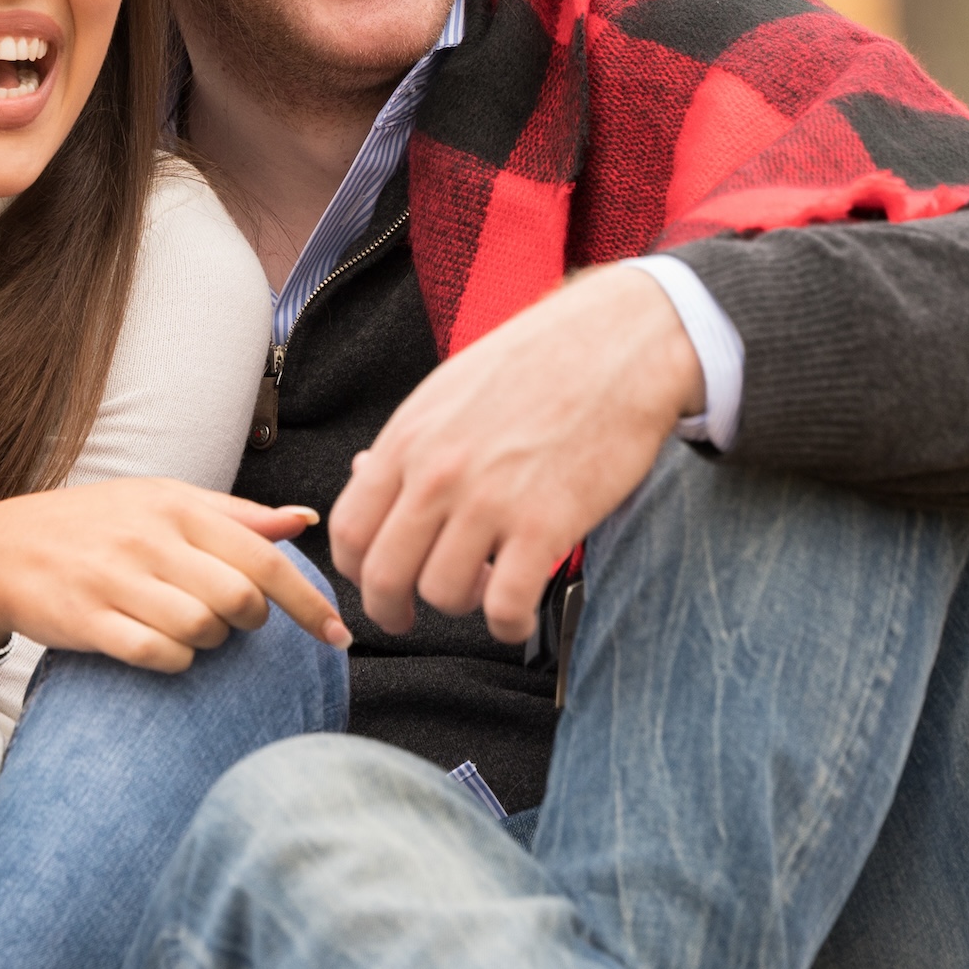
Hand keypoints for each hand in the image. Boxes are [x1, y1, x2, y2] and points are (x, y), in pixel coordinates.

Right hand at [0, 479, 351, 672]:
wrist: (2, 549)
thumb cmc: (98, 525)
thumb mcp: (163, 502)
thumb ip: (235, 516)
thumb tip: (303, 520)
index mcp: (177, 506)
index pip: (264, 558)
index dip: (309, 603)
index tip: (340, 636)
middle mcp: (149, 539)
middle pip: (240, 601)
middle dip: (246, 622)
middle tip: (226, 619)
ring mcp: (116, 579)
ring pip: (202, 631)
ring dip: (206, 642)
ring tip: (184, 627)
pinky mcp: (87, 620)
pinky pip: (157, 655)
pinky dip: (171, 660)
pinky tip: (157, 647)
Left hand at [327, 264, 703, 644]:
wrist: (620, 343)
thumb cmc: (539, 361)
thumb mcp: (450, 389)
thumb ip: (408, 441)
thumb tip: (362, 473)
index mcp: (408, 438)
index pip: (348, 529)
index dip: (356, 571)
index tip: (377, 583)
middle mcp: (437, 473)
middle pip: (384, 575)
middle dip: (391, 610)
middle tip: (408, 619)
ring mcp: (489, 501)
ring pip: (442, 595)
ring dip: (462, 606)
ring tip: (484, 588)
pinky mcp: (544, 525)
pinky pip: (505, 606)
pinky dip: (508, 625)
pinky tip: (519, 614)